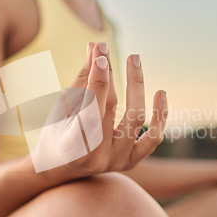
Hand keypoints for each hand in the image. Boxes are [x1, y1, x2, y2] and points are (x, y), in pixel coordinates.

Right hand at [36, 42, 167, 176]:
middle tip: (106, 48)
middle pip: (111, 108)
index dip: (97, 80)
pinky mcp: (130, 162)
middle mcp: (97, 157)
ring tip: (134, 59)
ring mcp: (116, 162)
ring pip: (135, 120)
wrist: (60, 170)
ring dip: (136, 86)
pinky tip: (161, 93)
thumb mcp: (61, 108)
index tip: (100, 54)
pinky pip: (153, 139)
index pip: (90, 108)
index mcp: (72, 146)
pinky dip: (160, 116)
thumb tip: (95, 46)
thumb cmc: (56, 133)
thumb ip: (81, 79)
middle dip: (109, 73)